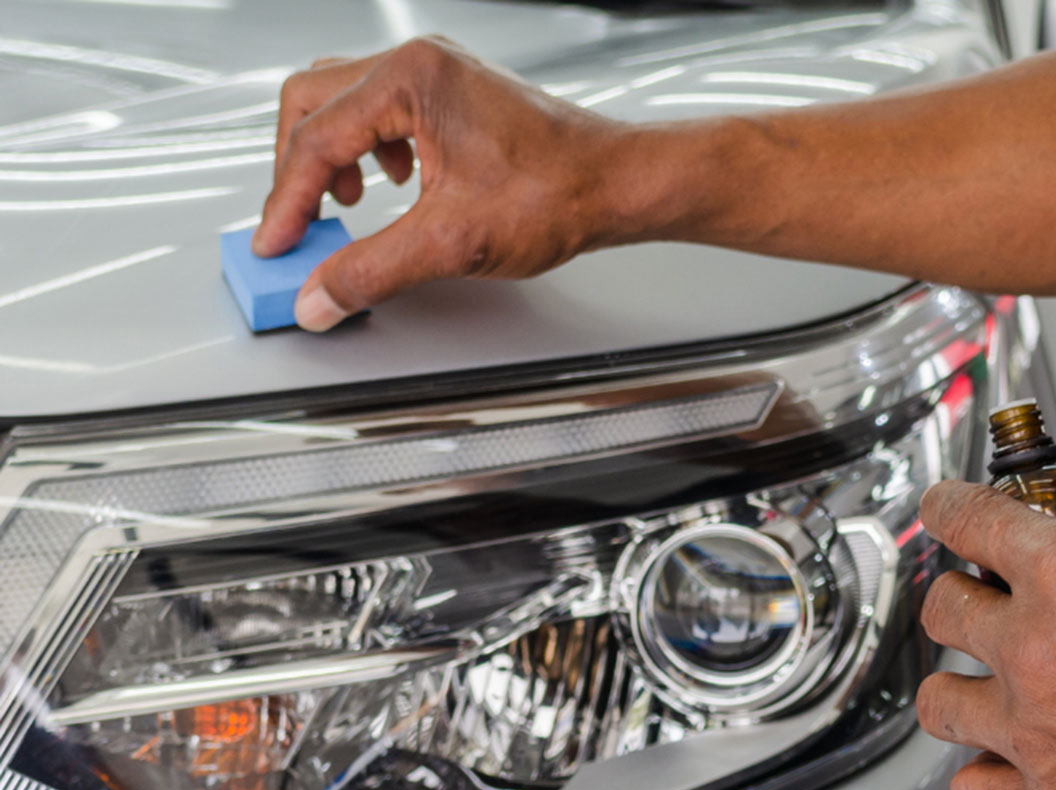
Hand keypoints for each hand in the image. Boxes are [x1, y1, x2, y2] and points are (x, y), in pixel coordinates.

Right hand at [256, 37, 634, 330]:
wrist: (616, 184)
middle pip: (311, 103)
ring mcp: (437, 74)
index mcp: (411, 80)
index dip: (286, 201)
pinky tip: (391, 187)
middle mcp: (419, 63)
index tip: (276, 246)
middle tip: (298, 226)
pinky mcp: (453, 93)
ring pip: (342, 102)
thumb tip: (319, 296)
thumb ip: (372, 270)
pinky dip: (367, 150)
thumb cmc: (558, 193)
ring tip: (342, 208)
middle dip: (296, 169)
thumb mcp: (451, 243)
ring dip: (330, 156)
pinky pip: (381, 110)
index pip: (315, 139)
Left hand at [915, 482, 1055, 789]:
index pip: (965, 521)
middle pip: (942, 610)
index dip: (949, 507)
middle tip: (985, 600)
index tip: (946, 510)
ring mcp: (1040, 733)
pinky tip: (1009, 756)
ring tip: (991, 683)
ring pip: (940, 703)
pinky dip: (984, 772)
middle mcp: (1039, 652)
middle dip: (961, 595)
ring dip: (961, 685)